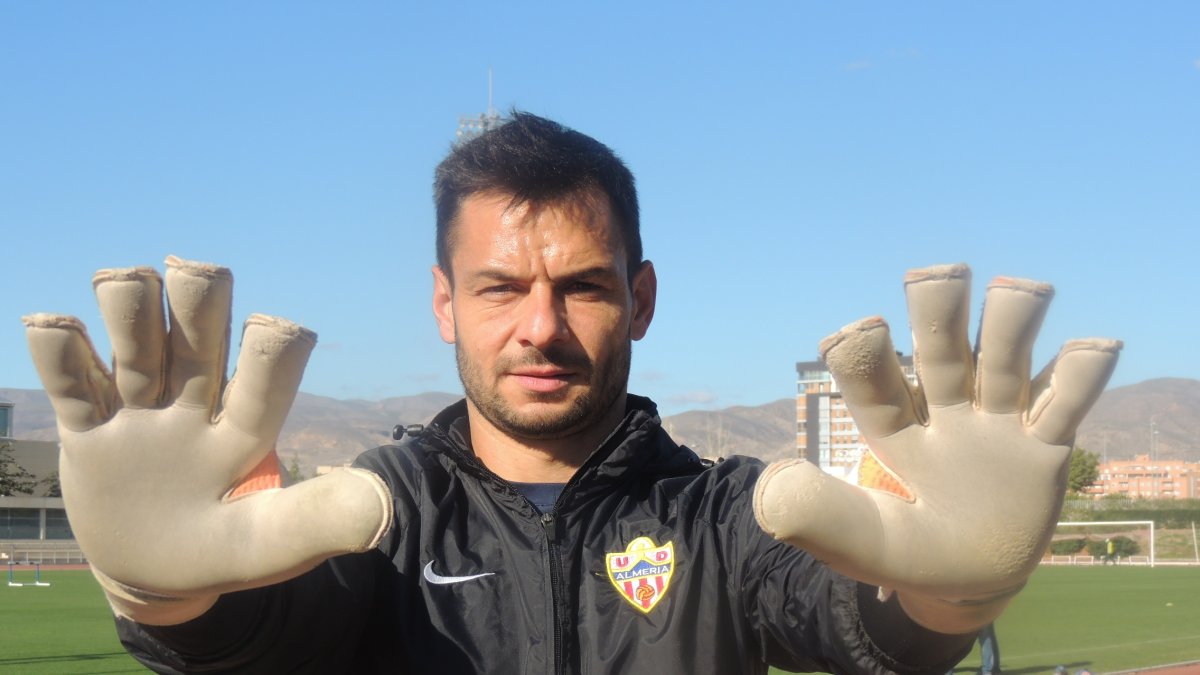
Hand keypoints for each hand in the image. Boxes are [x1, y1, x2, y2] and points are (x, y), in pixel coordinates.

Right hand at [23, 256, 391, 624]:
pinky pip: (68, 378)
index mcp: (244, 431)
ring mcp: (139, 411)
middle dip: (199, 295)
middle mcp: (194, 404)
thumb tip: (383, 504)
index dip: (273, 349)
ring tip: (122, 289)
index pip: (266, 377)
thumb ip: (316, 521)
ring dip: (130, 307)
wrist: (152, 574)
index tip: (275, 329)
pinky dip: (58, 348)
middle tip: (193, 273)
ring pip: (134, 337)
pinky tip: (55, 325)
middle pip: (197, 331)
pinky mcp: (87, 427)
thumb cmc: (220, 554)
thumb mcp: (267, 545)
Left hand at [753, 264, 1119, 632]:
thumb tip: (771, 486)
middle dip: (938, 310)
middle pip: (942, 348)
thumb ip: (824, 518)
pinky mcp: (1046, 440)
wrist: (971, 579)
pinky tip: (1093, 346)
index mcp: (893, 429)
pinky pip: (1067, 398)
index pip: (875, 383)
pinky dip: (1081, 370)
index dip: (866, 356)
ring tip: (1019, 291)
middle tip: (938, 275)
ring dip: (1011, 320)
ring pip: (1005, 356)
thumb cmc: (911, 552)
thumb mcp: (867, 543)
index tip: (861, 331)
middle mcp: (943, 409)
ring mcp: (997, 420)